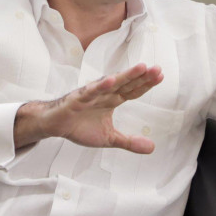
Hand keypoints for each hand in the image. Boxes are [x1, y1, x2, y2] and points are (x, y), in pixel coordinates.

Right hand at [15, 63, 163, 152]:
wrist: (55, 125)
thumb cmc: (80, 126)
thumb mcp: (109, 138)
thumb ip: (129, 142)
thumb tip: (152, 147)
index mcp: (112, 100)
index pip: (133, 91)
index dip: (146, 84)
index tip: (160, 76)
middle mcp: (105, 93)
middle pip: (126, 83)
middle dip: (142, 77)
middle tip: (157, 69)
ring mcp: (92, 94)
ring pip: (112, 83)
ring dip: (126, 75)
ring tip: (140, 68)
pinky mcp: (78, 98)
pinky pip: (90, 91)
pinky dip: (100, 86)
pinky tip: (111, 80)